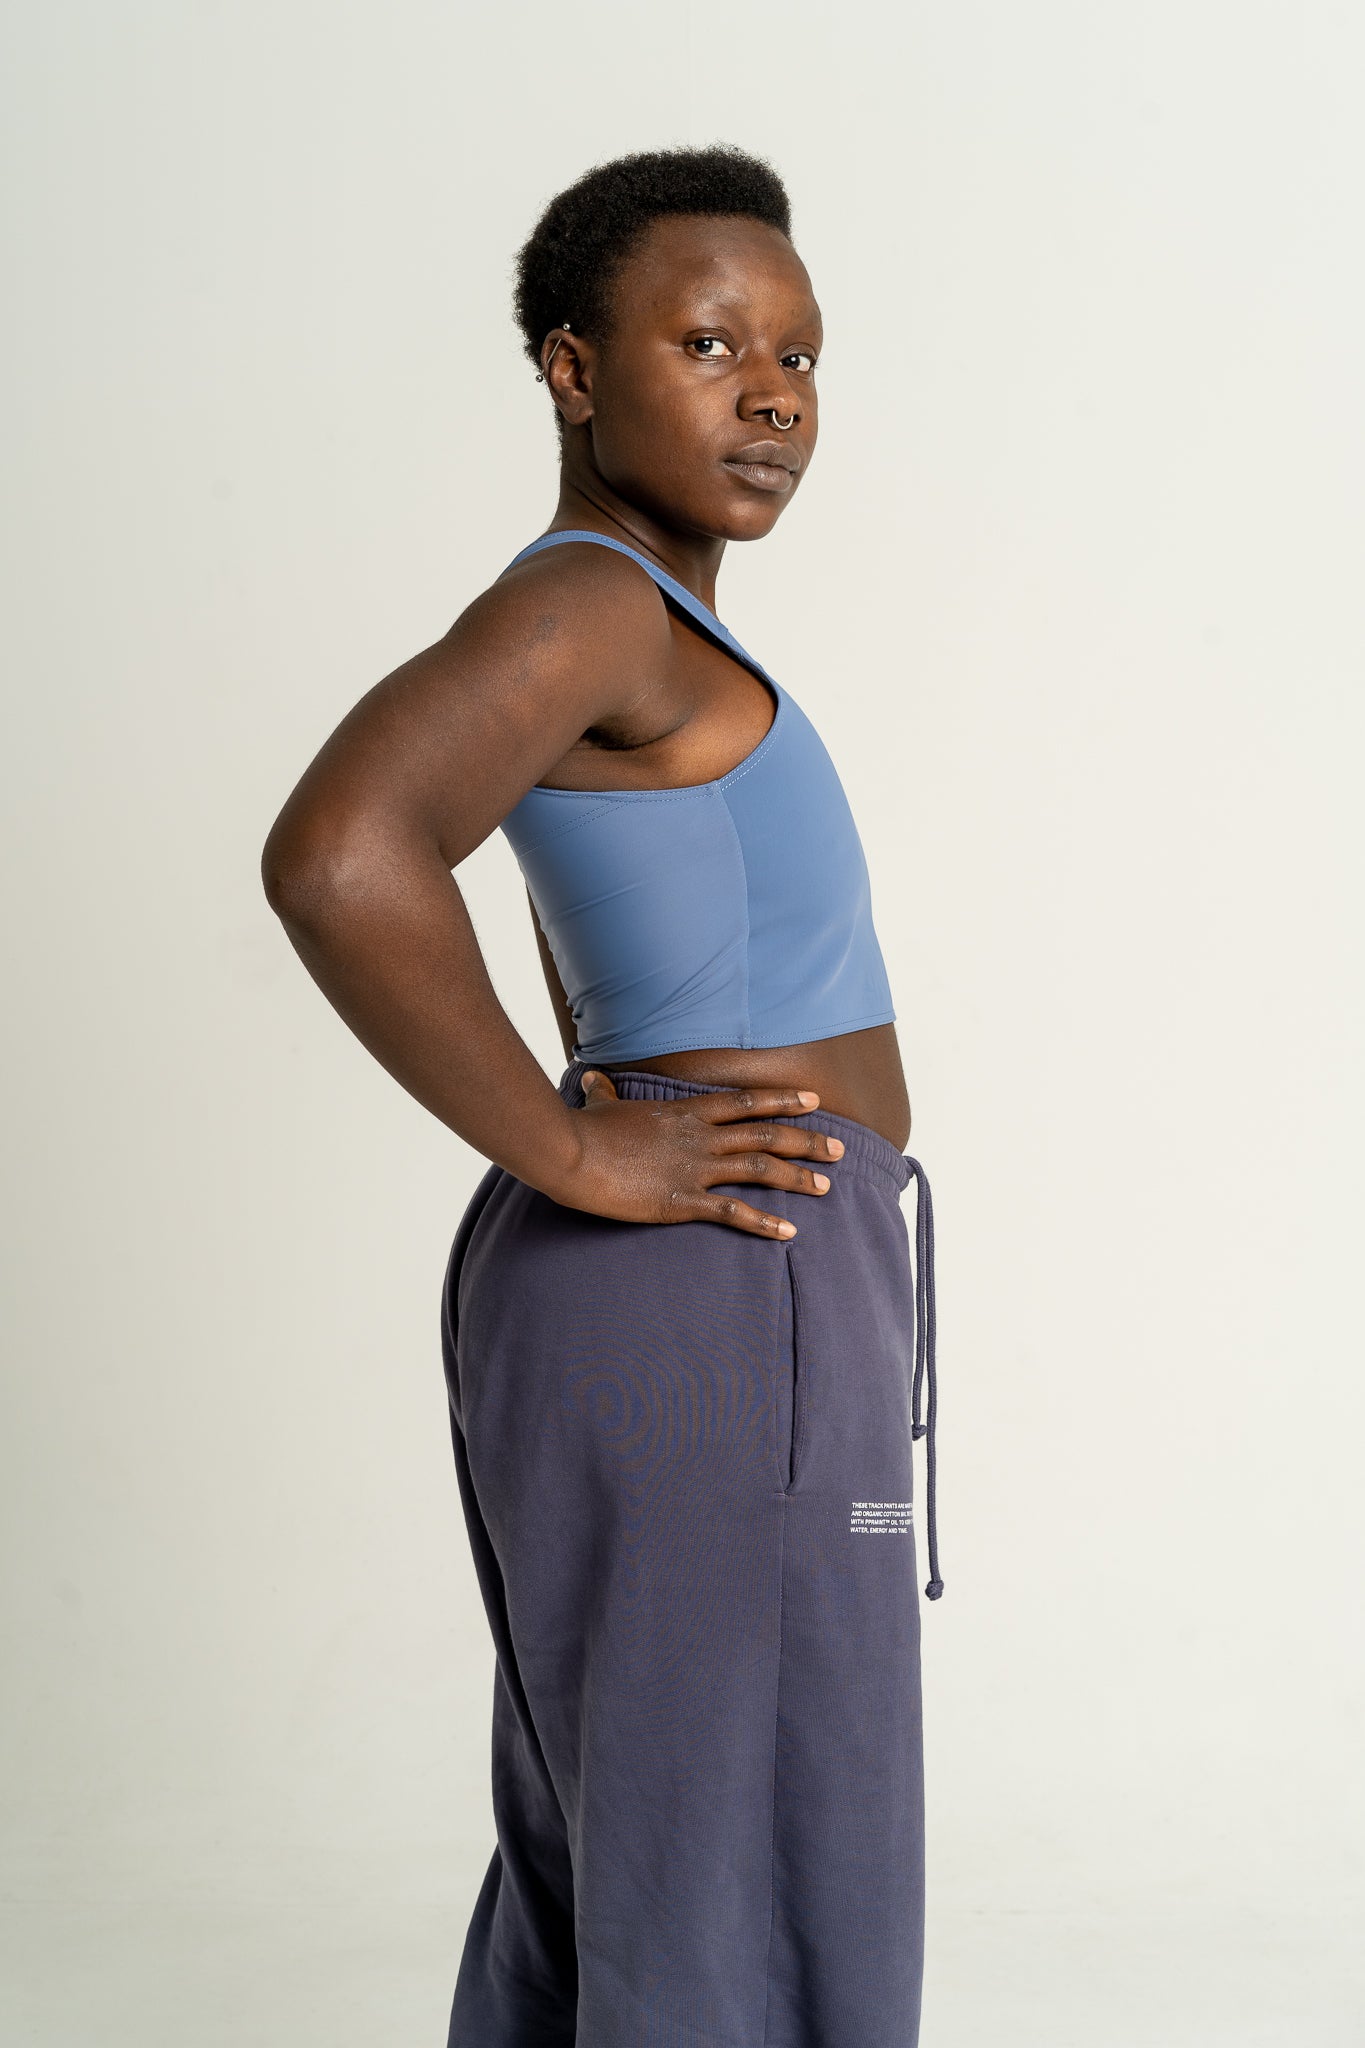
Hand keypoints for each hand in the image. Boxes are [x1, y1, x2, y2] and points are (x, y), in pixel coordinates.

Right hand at [549, 1069, 845, 1237]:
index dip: (783, 1100)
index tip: (814, 1100)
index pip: (746, 1102)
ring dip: (797, 1178)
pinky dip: (764, 1223)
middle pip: (766, 1135)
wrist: (570, 1154)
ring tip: (826, 1186)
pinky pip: (732, 1213)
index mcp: (685, 1113)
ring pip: (760, 1170)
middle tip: (840, 1149)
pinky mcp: (682, 1201)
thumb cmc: (582, 1129)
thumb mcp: (599, 1104)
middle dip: (807, 1141)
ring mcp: (694, 1169)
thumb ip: (605, 1092)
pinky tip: (788, 1232)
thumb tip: (592, 1078)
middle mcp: (699, 1137)